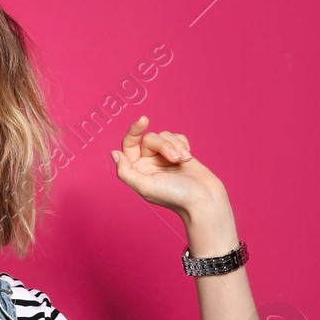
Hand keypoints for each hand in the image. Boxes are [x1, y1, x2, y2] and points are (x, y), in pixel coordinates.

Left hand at [109, 116, 226, 217]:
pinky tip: (188, 156)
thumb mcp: (144, 186)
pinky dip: (183, 144)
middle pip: (149, 139)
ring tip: (184, 160)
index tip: (144, 120)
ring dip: (176, 146)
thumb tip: (114, 153)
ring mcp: (164, 158)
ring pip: (164, 136)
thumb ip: (125, 171)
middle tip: (175, 159)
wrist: (205, 199)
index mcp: (136, 171)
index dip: (134, 130)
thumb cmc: (175, 195)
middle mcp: (148, 163)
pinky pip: (177, 137)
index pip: (129, 145)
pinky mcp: (180, 153)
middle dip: (164, 145)